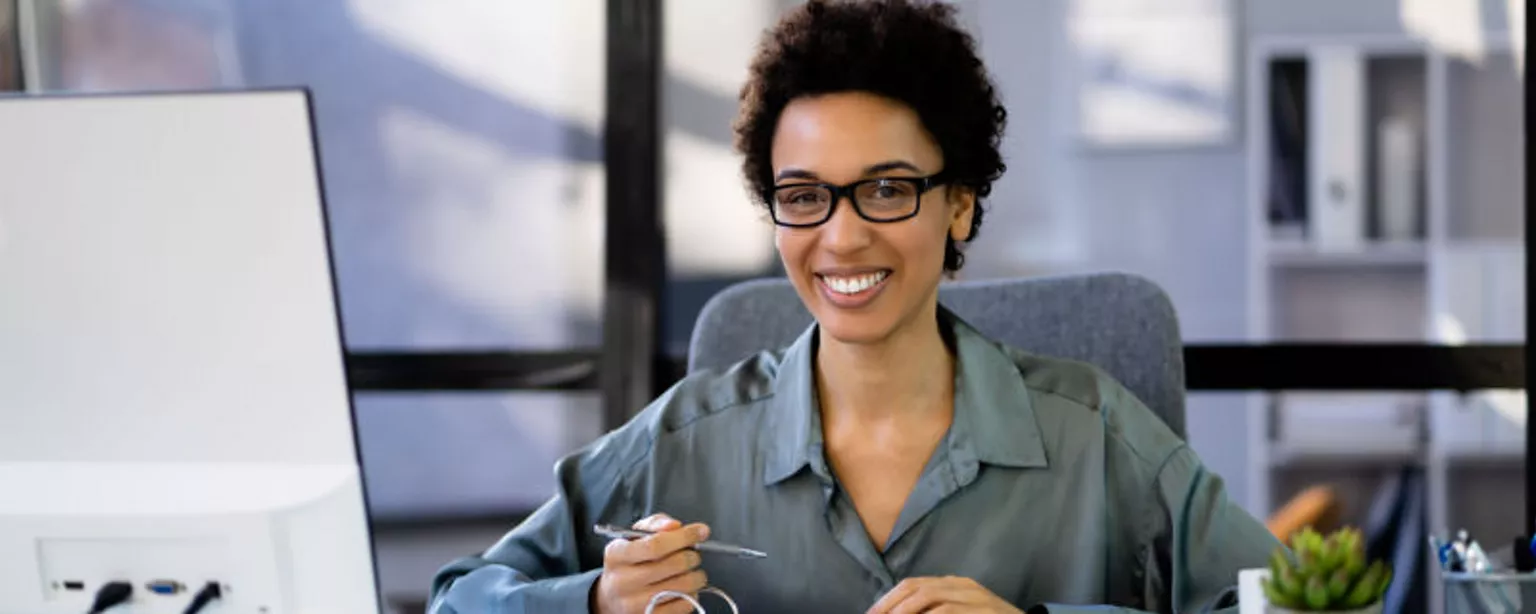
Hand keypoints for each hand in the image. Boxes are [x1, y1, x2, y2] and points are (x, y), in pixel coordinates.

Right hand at [591, 513, 710, 613]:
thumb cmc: (629, 562)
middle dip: (693, 556)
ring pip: (683, 586)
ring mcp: (634, 604)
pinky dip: (692, 594)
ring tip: (691, 571)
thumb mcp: (635, 536)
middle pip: (673, 565)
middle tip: (694, 554)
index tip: (701, 531)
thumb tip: (675, 526)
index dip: (683, 537)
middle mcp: (622, 581)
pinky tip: (685, 588)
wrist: (612, 597)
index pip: (654, 545)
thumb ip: (656, 525)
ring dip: (697, 575)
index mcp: (616, 555)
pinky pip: (684, 604)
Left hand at [865, 576, 1024, 613]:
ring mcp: (977, 598)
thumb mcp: (963, 613)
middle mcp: (964, 586)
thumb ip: (937, 611)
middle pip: (914, 588)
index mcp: (955, 584)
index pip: (912, 584)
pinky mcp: (986, 612)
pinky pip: (948, 612)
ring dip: (903, 612)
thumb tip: (900, 613)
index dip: (887, 600)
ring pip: (928, 598)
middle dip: (889, 605)